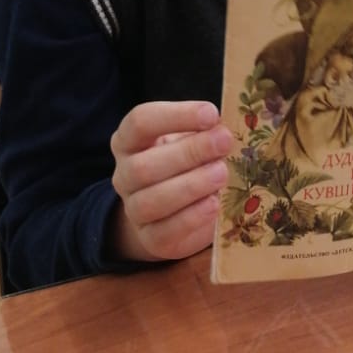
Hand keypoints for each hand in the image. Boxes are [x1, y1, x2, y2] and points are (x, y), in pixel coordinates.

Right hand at [109, 100, 231, 262]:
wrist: (173, 213)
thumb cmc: (186, 165)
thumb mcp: (191, 141)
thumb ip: (204, 133)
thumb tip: (228, 127)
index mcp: (129, 141)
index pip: (140, 122)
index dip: (175, 116)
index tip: (211, 114)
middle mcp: (124, 174)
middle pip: (144, 165)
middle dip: (188, 152)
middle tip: (224, 142)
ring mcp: (133, 209)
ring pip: (151, 200)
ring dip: (190, 186)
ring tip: (221, 174)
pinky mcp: (151, 238)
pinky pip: (164, 231)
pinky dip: (191, 217)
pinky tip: (215, 203)